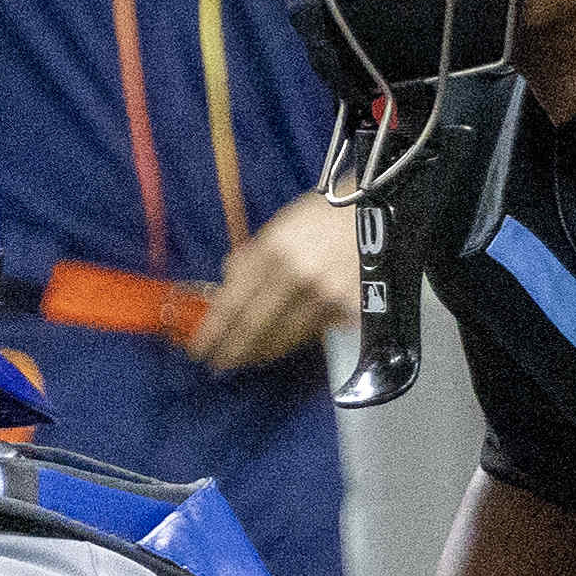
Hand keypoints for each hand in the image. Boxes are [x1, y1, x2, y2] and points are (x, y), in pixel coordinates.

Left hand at [193, 190, 367, 375]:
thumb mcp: (277, 228)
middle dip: (235, 350)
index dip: (213, 331)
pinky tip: (287, 341)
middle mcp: (297, 277)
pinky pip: (317, 332)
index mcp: (272, 251)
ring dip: (265, 350)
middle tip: (221, 363)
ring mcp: (327, 296)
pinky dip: (299, 338)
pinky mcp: (352, 308)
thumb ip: (251, 260)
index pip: (232, 303)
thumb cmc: (322, 215)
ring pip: (287, 336)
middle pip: (256, 327)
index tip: (200, 349)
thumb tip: (227, 288)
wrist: (375, 212)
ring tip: (251, 356)